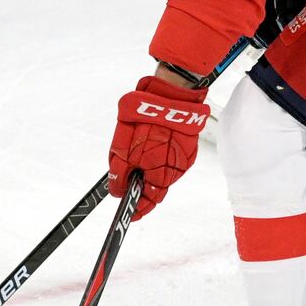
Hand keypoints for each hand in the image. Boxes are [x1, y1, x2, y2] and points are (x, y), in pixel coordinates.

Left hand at [108, 75, 209, 219]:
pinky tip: (151, 145)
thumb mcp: (121, 148)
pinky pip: (172, 158)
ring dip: (150, 169)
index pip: (149, 201)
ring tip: (138, 155)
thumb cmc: (146, 118)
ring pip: (164, 172)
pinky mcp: (188, 146)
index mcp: (161, 173)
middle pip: (157, 187)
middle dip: (142, 186)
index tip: (128, 213)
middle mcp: (176, 169)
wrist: (171, 93)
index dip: (137, 209)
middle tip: (128, 181)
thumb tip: (118, 191)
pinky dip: (160, 157)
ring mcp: (184, 158)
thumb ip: (119, 173)